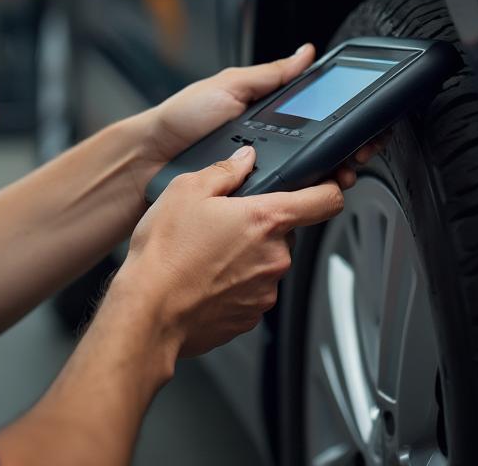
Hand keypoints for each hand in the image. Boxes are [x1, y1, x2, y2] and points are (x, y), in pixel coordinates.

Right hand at [117, 144, 343, 356]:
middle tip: (225, 222)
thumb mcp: (186, 190)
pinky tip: (204, 277)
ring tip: (206, 253)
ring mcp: (265, 291)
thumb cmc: (165, 254)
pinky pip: (252, 290)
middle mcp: (274, 257)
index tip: (326, 186)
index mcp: (266, 220)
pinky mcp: (250, 317)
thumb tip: (244, 160)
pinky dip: (234, 282)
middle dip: (261, 225)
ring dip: (247, 254)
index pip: (325, 201)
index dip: (330, 188)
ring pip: (267, 261)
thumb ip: (224, 170)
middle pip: (286, 232)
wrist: (147, 313)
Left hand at [137, 43, 390, 197]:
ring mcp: (264, 174)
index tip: (366, 125)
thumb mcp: (229, 85)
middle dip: (348, 150)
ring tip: (344, 171)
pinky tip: (315, 192)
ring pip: (310, 179)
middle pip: (322, 151)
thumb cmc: (183, 118)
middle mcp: (271, 146)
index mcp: (269, 117)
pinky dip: (304, 197)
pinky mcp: (253, 199)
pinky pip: (285, 199)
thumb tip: (305, 53)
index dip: (344, 122)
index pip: (317, 117)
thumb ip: (270, 74)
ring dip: (333, 174)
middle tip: (360, 150)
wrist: (150, 158)